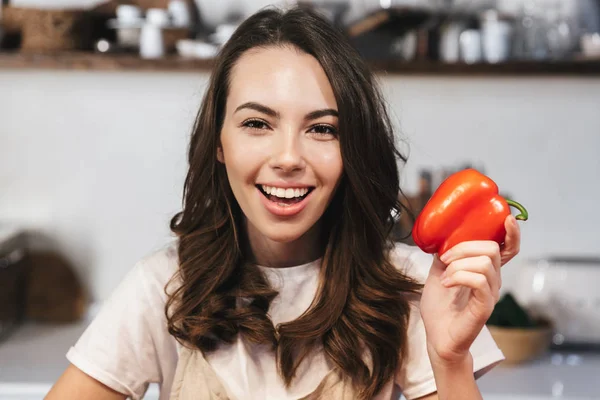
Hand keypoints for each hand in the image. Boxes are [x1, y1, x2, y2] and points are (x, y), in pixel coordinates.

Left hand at [419, 215, 520, 365]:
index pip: (507, 249)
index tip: (506, 218)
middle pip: (491, 249)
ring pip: (484, 263)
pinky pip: (478, 281)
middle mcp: (492, 281)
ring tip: (444, 277)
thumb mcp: (438, 273)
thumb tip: (442, 237)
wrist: (437, 338)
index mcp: (484, 271)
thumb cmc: (439, 308)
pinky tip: (446, 284)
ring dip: (457, 265)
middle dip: (464, 247)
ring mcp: (490, 294)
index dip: (512, 233)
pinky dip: (458, 277)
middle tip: (445, 259)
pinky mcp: (484, 307)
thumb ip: (444, 256)